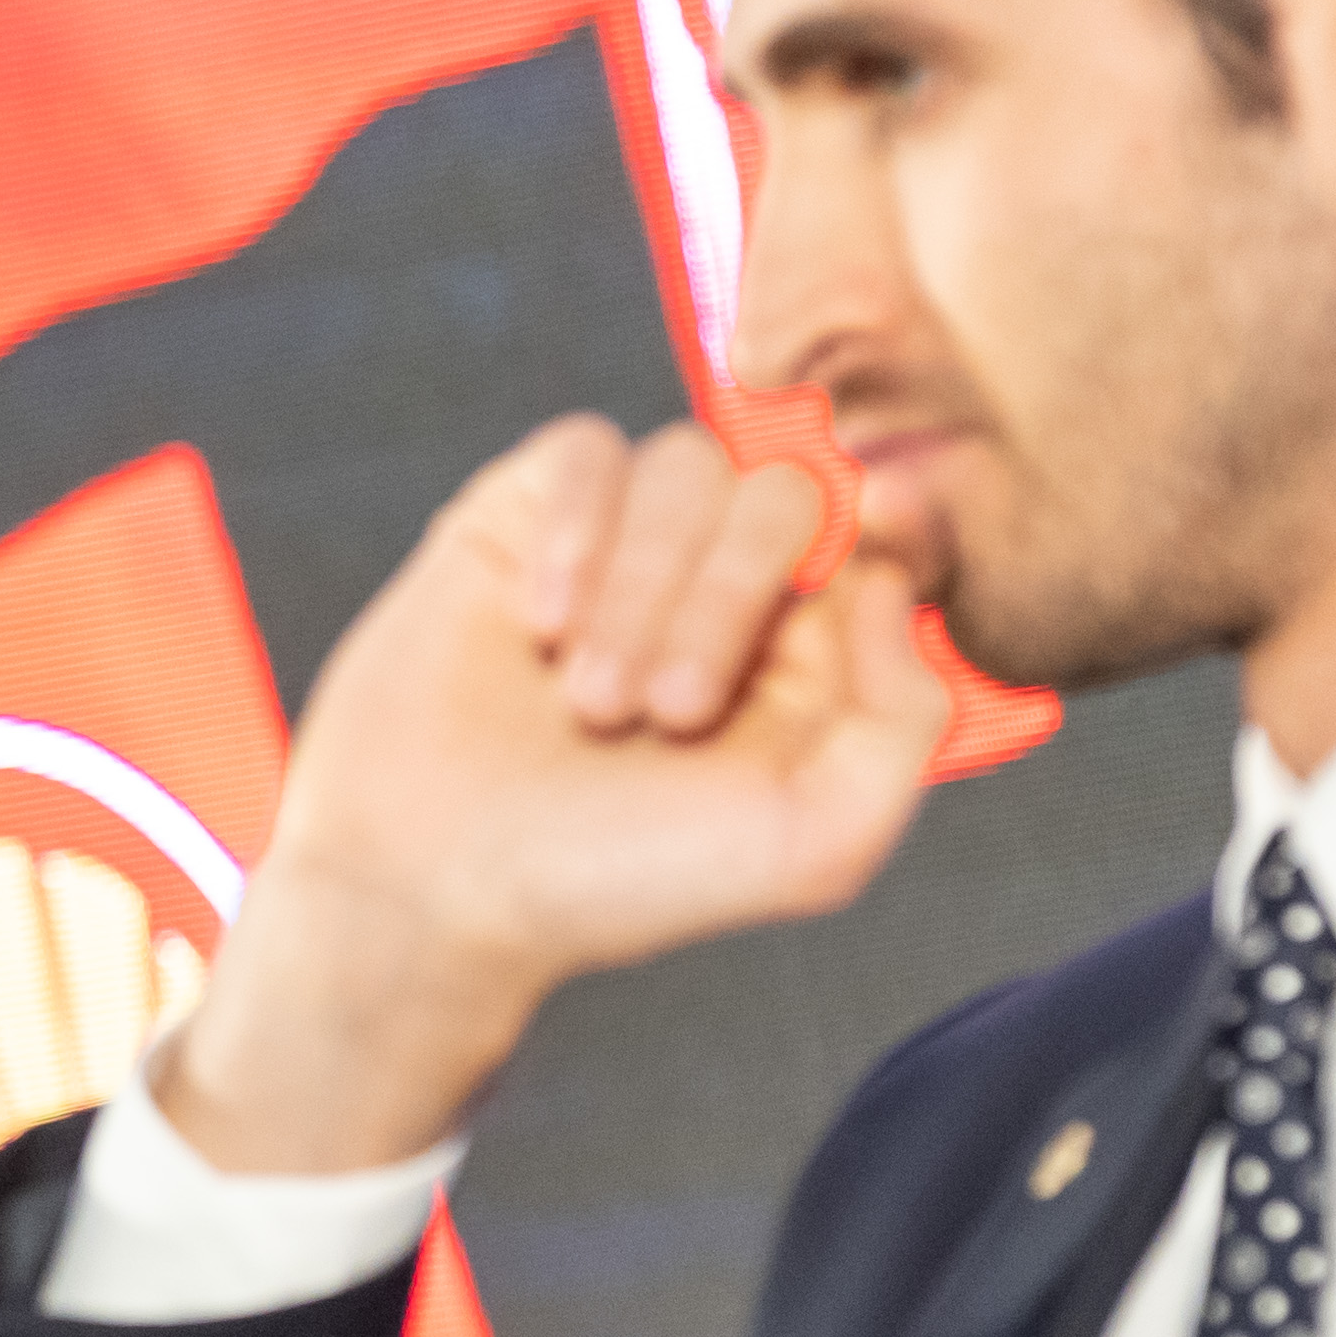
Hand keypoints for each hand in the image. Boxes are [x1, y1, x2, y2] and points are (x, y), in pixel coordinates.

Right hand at [156, 418, 952, 1176]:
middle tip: (662, 712)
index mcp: (801, 656)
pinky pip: (586, 451)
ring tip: (586, 700)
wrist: (433, 886)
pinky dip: (577, 532)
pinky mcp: (527, 516)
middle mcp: (719, 587)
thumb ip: (902, 725)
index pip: (868, 544)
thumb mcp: (809, 844)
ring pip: (684, 469)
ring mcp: (623, 545)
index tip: (836, 583)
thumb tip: (888, 584)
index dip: (868, 547)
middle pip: (780, 496)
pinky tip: (538, 623)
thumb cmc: (612, 879)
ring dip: (640, 587)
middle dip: (726, 600)